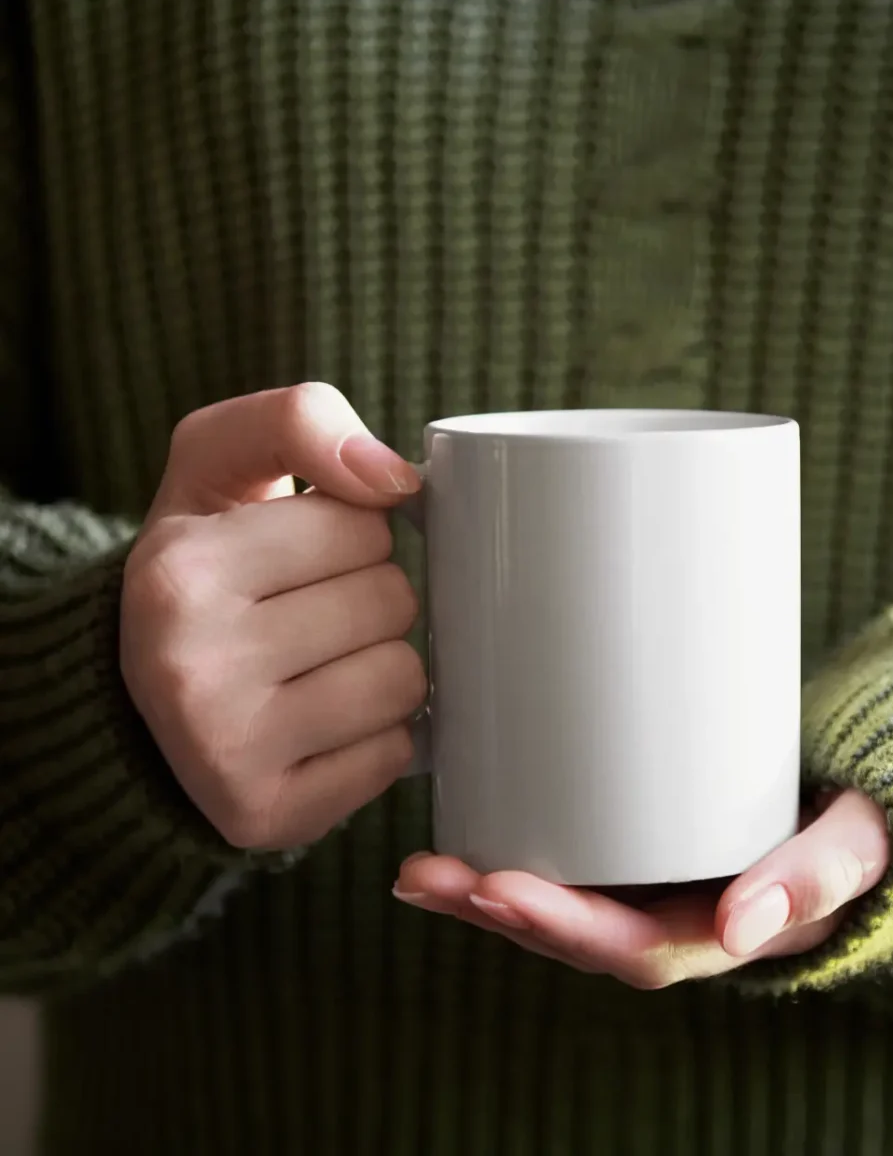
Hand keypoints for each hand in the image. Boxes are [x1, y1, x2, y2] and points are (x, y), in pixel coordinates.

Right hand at [121, 383, 426, 849]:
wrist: (141, 697)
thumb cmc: (207, 567)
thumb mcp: (219, 465)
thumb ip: (299, 421)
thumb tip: (397, 479)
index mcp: (178, 571)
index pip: (364, 524)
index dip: (353, 533)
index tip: (305, 556)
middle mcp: (190, 667)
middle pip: (393, 601)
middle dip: (372, 598)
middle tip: (312, 613)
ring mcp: (227, 753)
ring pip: (405, 679)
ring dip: (384, 667)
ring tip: (320, 667)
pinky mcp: (269, 816)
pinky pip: (399, 755)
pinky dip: (379, 736)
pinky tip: (324, 725)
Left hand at [394, 789, 888, 987]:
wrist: (858, 804)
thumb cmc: (859, 824)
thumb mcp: (857, 846)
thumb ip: (819, 877)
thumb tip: (748, 925)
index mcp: (721, 931)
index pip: (632, 950)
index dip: (563, 927)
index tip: (501, 891)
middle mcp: (674, 920)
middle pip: (575, 934)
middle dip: (499, 910)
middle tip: (429, 875)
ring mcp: (650, 888)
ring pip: (559, 908)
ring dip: (485, 893)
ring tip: (418, 869)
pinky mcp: (635, 848)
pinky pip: (567, 868)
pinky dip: (509, 860)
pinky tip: (459, 835)